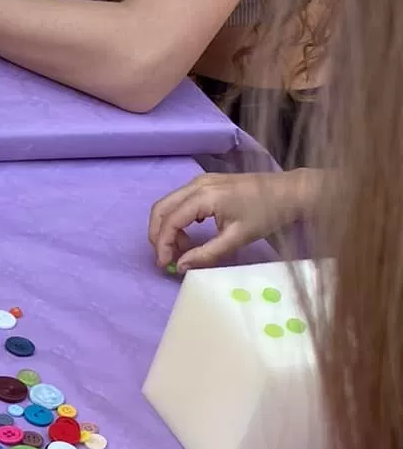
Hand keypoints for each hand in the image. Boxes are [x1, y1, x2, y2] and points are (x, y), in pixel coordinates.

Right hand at [147, 168, 323, 270]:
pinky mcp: (206, 183)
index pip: (170, 221)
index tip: (165, 266)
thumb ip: (207, 253)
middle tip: (166, 259)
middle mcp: (197, 185)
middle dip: (157, 236)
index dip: (162, 245)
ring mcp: (200, 181)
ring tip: (181, 250)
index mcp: (204, 196)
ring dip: (166, 228)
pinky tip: (190, 235)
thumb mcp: (237, 238)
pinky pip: (179, 201)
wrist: (290, 191)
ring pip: (167, 204)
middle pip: (160, 209)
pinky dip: (176, 219)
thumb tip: (181, 267)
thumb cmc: (267, 213)